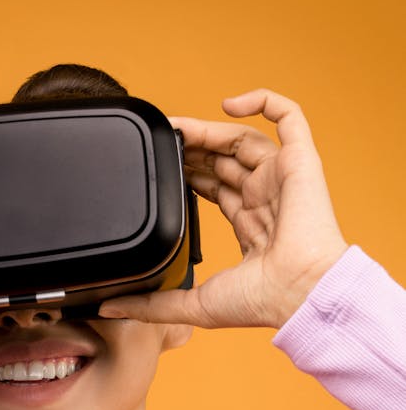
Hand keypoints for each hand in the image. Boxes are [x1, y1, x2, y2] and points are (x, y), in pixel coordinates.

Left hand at [99, 88, 349, 330]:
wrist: (300, 293)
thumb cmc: (261, 302)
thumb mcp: (193, 304)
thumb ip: (151, 305)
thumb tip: (110, 307)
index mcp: (250, 226)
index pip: (215, 188)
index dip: (188, 172)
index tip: (162, 164)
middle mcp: (266, 198)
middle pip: (224, 161)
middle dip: (192, 149)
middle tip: (163, 142)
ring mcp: (282, 178)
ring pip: (243, 138)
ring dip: (209, 129)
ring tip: (178, 126)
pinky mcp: (300, 162)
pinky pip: (289, 117)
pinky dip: (263, 102)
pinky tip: (230, 103)